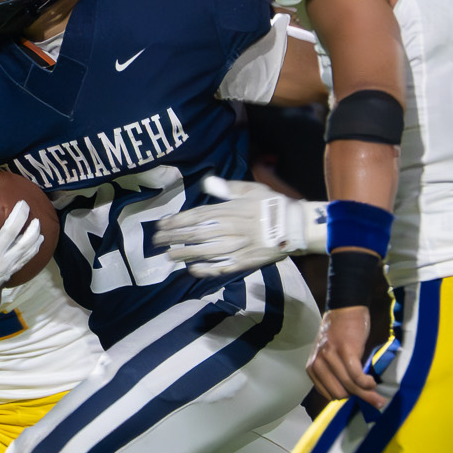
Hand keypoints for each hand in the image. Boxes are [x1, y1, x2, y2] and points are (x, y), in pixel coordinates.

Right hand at [0, 179, 42, 319]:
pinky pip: (27, 257)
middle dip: (19, 215)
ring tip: (36, 220)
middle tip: (24, 204)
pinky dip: (35, 247)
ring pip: (24, 245)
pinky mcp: (11, 269)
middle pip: (10, 231)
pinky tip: (40, 237)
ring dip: (33, 231)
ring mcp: (4, 263)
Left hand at [154, 176, 323, 276]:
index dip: (176, 221)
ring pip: (203, 252)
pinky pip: (220, 267)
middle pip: (194, 234)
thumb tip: (207, 181)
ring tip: (168, 256)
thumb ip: (227, 188)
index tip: (161, 224)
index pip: (195, 216)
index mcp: (229, 210)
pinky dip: (205, 269)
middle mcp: (228, 229)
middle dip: (173, 238)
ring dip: (183, 254)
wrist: (295, 226)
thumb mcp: (251, 190)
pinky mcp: (243, 262)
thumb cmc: (273, 205)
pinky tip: (192, 270)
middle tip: (156, 242)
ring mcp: (235, 247)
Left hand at [308, 306, 384, 407]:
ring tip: (377, 396)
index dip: (345, 400)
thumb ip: (333, 373)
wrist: (345, 308)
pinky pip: (356, 375)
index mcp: (312, 368)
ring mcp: (331, 356)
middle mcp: (318, 363)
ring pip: (349, 386)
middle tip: (372, 398)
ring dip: (366, 394)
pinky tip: (372, 383)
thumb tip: (349, 394)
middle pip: (339, 394)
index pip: (328, 394)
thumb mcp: (329, 356)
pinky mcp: (345, 350)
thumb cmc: (340, 333)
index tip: (358, 400)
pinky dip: (366, 383)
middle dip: (356, 399)